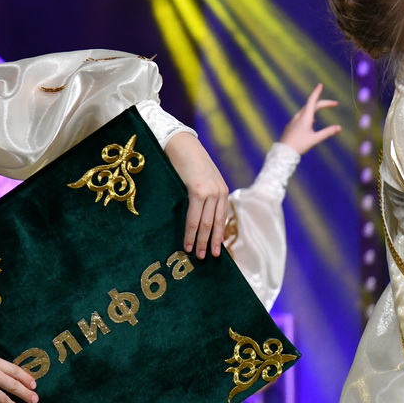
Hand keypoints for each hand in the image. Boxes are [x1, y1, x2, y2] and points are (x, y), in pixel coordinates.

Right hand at [164, 132, 228, 258]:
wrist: (181, 143)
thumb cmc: (187, 160)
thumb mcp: (200, 178)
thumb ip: (202, 194)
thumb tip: (197, 214)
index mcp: (221, 190)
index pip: (222, 217)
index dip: (219, 235)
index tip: (218, 249)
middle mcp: (219, 192)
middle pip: (216, 224)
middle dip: (212, 243)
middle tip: (209, 258)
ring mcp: (210, 192)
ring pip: (206, 224)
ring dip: (201, 242)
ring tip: (197, 256)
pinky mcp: (198, 192)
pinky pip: (194, 218)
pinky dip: (191, 233)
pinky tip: (187, 243)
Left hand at [279, 83, 342, 155]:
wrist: (284, 151)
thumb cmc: (300, 145)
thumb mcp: (315, 139)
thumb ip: (327, 132)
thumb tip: (339, 127)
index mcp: (305, 117)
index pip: (312, 101)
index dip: (316, 92)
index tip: (320, 85)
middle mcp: (299, 116)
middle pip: (312, 105)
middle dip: (324, 103)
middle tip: (334, 104)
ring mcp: (294, 120)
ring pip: (306, 110)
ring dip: (316, 108)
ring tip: (323, 108)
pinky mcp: (291, 125)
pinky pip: (302, 116)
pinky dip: (309, 115)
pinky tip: (312, 121)